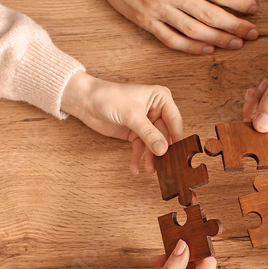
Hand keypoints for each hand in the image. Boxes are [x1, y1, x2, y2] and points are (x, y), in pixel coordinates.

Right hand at [38, 0, 257, 54]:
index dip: (240, 3)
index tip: (253, 10)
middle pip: (211, 16)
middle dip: (236, 26)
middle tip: (253, 34)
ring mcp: (157, 9)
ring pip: (194, 32)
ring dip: (218, 40)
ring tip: (236, 44)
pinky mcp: (145, 21)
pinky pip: (171, 40)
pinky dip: (191, 48)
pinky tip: (207, 50)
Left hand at [61, 72, 183, 173]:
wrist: (87, 102)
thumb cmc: (109, 97)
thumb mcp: (132, 115)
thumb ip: (149, 133)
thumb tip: (163, 149)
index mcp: (161, 99)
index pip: (174, 120)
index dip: (177, 137)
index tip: (180, 154)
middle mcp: (156, 110)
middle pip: (164, 135)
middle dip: (161, 151)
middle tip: (164, 167)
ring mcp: (146, 123)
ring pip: (153, 144)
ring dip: (150, 158)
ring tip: (149, 170)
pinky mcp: (135, 132)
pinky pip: (141, 147)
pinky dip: (137, 158)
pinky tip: (135, 167)